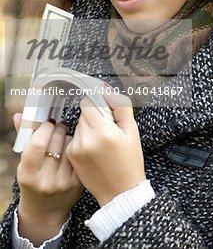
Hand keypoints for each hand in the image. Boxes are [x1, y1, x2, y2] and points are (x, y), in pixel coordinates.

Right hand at [14, 114, 82, 245]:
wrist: (45, 211)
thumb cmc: (33, 180)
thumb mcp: (24, 163)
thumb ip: (24, 137)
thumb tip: (20, 115)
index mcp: (28, 175)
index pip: (37, 144)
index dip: (44, 128)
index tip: (47, 123)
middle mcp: (46, 180)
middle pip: (56, 141)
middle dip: (58, 129)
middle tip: (58, 126)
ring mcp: (63, 182)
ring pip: (70, 146)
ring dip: (68, 137)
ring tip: (63, 138)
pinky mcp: (77, 182)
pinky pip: (79, 154)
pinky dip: (76, 147)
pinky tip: (72, 148)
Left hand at [66, 93, 145, 205]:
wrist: (120, 192)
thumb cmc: (130, 161)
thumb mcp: (132, 131)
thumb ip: (120, 106)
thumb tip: (107, 88)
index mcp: (103, 131)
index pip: (90, 102)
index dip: (99, 101)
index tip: (106, 106)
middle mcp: (86, 138)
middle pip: (85, 112)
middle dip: (96, 115)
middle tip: (109, 128)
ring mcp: (76, 148)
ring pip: (80, 124)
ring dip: (89, 126)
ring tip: (103, 142)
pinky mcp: (71, 155)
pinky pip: (76, 137)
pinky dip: (84, 138)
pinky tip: (95, 150)